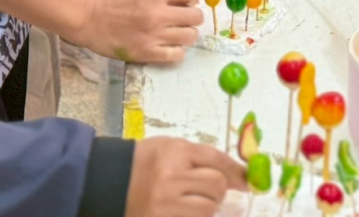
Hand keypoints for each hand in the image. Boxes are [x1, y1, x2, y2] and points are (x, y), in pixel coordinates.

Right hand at [76, 0, 203, 63]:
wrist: (90, 19)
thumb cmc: (112, 3)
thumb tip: (183, 2)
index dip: (191, 0)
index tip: (187, 4)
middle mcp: (159, 13)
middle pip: (195, 17)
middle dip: (193, 18)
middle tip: (185, 20)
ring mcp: (154, 35)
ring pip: (190, 36)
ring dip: (186, 35)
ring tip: (177, 35)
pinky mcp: (148, 53)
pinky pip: (177, 55)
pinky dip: (177, 51)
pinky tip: (169, 47)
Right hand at [125, 136, 246, 216]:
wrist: (110, 181)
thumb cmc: (145, 161)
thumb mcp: (172, 148)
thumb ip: (202, 158)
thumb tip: (238, 176)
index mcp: (176, 151)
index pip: (217, 160)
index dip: (236, 172)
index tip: (248, 181)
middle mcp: (171, 177)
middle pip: (217, 185)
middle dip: (217, 188)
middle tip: (205, 189)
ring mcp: (165, 203)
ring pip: (209, 208)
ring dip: (207, 206)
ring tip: (191, 201)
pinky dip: (196, 216)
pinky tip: (186, 210)